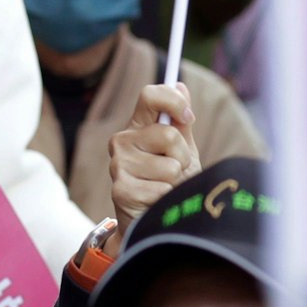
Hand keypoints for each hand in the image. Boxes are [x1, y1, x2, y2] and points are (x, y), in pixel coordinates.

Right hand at [108, 83, 198, 253]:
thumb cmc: (167, 183)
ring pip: (169, 166)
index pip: (149, 96)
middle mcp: (122, 141)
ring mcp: (118, 165)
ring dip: (176, 182)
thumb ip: (179, 122)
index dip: (173, 100)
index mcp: (137, 126)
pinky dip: (167, 199)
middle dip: (182, 157)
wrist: (151, 221)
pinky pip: (162, 189)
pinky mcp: (120, 189)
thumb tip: (180, 84)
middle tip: (175, 172)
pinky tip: (155, 203)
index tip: (187, 117)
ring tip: (165, 189)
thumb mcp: (179, 151)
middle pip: (168, 135)